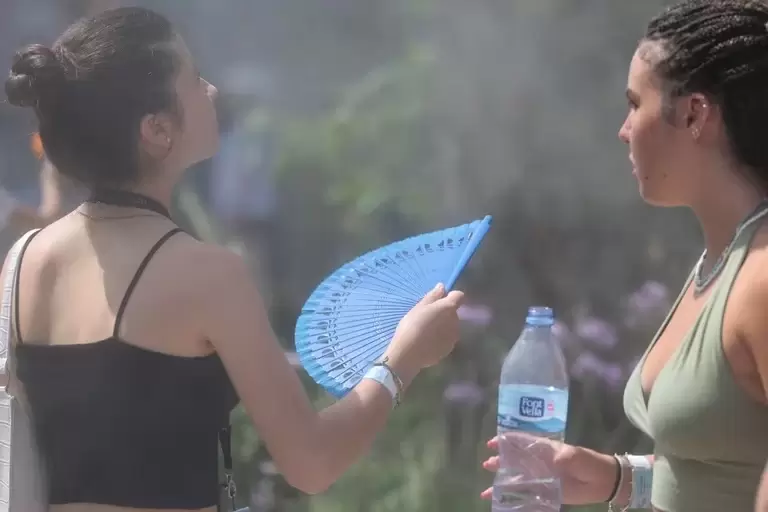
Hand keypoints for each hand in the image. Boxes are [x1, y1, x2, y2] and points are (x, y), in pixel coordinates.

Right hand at [383, 283, 463, 385]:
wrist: (408, 353)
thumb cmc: (412, 325)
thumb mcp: (419, 307)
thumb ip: (433, 296)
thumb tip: (442, 287)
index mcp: (448, 308)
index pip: (459, 296)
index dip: (450, 296)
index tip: (438, 301)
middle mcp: (456, 321)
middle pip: (453, 313)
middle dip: (444, 313)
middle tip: (427, 318)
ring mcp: (454, 337)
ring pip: (451, 327)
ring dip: (443, 326)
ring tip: (426, 332)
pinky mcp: (449, 349)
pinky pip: (447, 340)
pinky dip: (440, 339)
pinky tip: (427, 342)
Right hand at [480, 434, 617, 505]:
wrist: (603, 480)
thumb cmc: (587, 461)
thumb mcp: (572, 455)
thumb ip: (556, 459)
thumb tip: (540, 465)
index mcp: (544, 449)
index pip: (521, 441)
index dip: (506, 441)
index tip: (492, 443)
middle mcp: (540, 462)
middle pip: (515, 460)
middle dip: (500, 462)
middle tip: (487, 464)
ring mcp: (542, 477)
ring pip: (518, 479)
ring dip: (503, 483)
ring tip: (488, 490)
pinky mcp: (547, 492)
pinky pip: (527, 495)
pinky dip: (515, 498)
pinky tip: (503, 502)